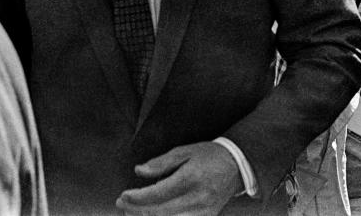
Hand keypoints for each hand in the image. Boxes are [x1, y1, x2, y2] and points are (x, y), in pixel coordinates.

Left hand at [116, 142, 243, 215]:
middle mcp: (197, 198)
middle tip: (123, 205)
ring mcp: (203, 212)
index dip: (137, 198)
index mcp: (191, 178)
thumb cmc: (209, 155)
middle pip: (159, 212)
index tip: (123, 196)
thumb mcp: (184, 151)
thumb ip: (161, 163)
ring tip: (134, 213)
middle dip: (137, 211)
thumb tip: (139, 171)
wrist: (237, 165)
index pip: (157, 194)